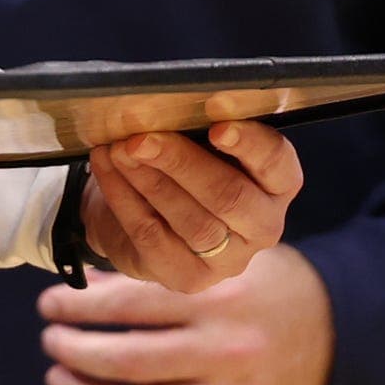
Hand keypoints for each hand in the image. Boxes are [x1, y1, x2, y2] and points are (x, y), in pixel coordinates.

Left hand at [35, 245, 333, 384]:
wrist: (345, 331)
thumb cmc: (274, 284)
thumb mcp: (225, 262)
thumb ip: (158, 275)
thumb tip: (87, 289)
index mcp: (219, 300)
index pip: (130, 306)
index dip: (79, 308)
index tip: (49, 305)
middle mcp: (224, 354)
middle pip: (128, 362)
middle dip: (75, 353)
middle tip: (50, 342)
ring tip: (60, 381)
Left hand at [79, 120, 300, 292]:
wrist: (142, 212)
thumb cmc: (183, 165)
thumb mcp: (200, 142)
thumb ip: (199, 127)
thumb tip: (168, 105)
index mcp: (277, 185)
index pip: (276, 162)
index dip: (249, 143)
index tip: (216, 123)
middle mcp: (263, 227)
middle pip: (230, 197)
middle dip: (183, 163)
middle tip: (143, 138)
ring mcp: (228, 260)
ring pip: (193, 222)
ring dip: (150, 180)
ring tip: (120, 149)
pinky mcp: (188, 279)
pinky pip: (154, 238)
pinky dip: (125, 198)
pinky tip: (107, 169)